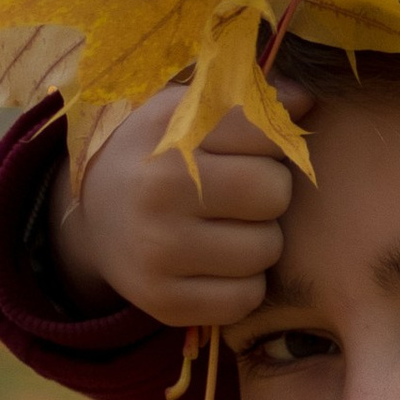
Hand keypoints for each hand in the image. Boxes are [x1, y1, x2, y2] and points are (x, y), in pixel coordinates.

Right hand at [51, 87, 315, 325]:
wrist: (93, 217)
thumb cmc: (160, 155)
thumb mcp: (188, 112)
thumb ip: (249, 102)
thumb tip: (307, 99)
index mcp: (169, 130)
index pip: (265, 130)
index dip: (271, 139)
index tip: (252, 145)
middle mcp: (159, 188)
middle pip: (274, 192)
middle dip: (268, 192)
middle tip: (238, 193)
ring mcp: (158, 249)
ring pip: (266, 249)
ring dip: (259, 240)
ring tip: (225, 227)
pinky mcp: (164, 301)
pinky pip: (246, 298)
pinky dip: (243, 284)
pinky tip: (216, 264)